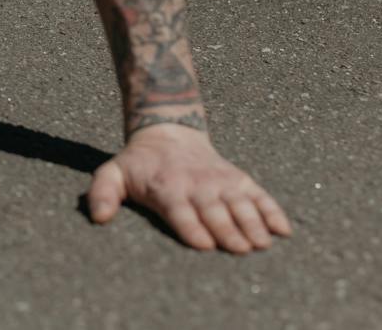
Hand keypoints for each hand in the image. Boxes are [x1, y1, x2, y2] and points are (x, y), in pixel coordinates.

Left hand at [86, 123, 292, 252]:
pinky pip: (260, 196)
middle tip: (240, 250)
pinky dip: (273, 212)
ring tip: (262, 244)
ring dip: (253, 224)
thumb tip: (98, 218)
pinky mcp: (240, 180)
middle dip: (227, 231)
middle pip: (215, 211)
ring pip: (241, 204)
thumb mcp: (113, 173)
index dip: (192, 228)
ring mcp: (222, 182)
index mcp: (167, 188)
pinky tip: (283, 230)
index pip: (180, 211)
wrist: (168, 132)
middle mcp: (197, 185)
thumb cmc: (139, 164)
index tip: (204, 245)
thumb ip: (102, 193)